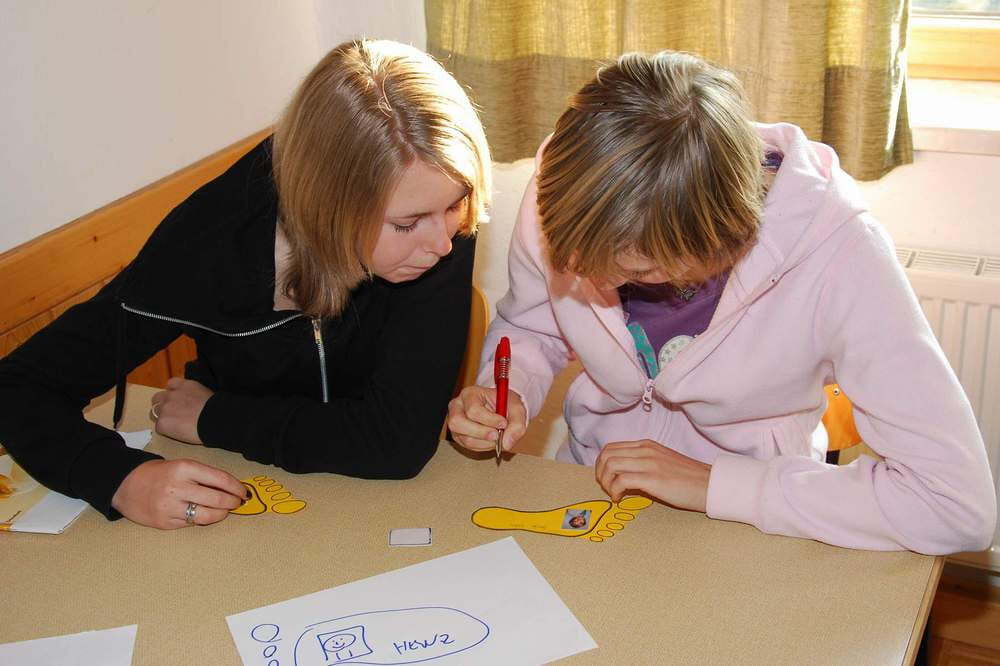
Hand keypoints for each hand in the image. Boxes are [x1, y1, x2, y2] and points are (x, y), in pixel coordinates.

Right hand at [111, 459, 247, 528]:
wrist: (125, 485)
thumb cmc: (159, 473)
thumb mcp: (181, 466)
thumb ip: (204, 476)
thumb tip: (232, 489)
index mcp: (184, 468)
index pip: (220, 479)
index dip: (236, 487)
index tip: (244, 492)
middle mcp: (177, 487)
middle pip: (217, 499)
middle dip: (232, 503)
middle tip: (237, 503)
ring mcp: (170, 507)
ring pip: (207, 516)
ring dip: (221, 514)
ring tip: (223, 511)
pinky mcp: (164, 523)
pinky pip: (191, 523)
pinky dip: (200, 519)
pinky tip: (201, 514)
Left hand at [151, 378, 212, 444]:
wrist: (214, 420)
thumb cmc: (217, 409)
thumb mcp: (205, 393)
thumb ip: (193, 394)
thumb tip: (194, 402)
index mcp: (183, 385)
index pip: (170, 384)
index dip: (173, 393)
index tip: (179, 400)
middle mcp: (171, 394)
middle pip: (158, 398)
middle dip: (164, 405)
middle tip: (174, 414)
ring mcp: (165, 408)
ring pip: (155, 413)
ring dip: (163, 417)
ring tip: (175, 425)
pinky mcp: (162, 423)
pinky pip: (160, 427)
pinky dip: (167, 430)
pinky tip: (178, 432)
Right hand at [447, 385, 526, 451]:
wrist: (502, 408)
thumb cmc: (505, 403)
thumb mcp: (516, 407)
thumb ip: (517, 423)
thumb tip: (506, 443)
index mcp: (469, 394)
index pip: (473, 409)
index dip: (489, 419)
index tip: (503, 423)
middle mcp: (457, 407)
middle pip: (457, 423)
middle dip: (481, 433)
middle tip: (497, 435)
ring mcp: (456, 423)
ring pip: (464, 438)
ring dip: (485, 442)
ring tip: (497, 437)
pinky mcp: (458, 435)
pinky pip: (468, 446)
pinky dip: (483, 446)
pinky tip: (491, 440)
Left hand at [595, 439, 710, 512]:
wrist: (709, 485)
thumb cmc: (687, 479)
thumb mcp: (661, 463)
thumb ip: (642, 464)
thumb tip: (622, 476)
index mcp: (646, 445)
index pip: (611, 447)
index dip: (601, 464)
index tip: (605, 478)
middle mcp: (645, 450)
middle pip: (606, 455)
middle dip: (600, 473)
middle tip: (606, 488)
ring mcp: (649, 463)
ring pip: (610, 465)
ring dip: (606, 482)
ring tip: (614, 494)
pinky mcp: (653, 478)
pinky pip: (621, 480)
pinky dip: (614, 491)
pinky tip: (620, 499)